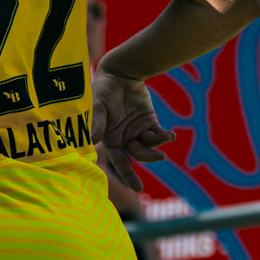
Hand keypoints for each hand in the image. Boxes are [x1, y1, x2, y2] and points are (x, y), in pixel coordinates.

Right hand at [91, 69, 170, 191]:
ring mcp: (137, 130)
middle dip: (149, 158)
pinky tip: (169, 135)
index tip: (137, 189)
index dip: (128, 175)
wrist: (119, 71)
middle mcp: (124, 138)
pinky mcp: (149, 121)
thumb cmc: (103, 89)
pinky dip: (164, 136)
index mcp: (110, 139)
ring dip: (157, 144)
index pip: (119, 162)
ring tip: (165, 138)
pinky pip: (158, 133)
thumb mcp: (97, 106)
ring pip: (149, 145)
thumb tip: (90, 141)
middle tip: (160, 158)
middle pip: (138, 155)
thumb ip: (95, 123)